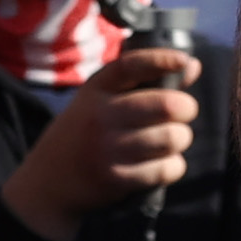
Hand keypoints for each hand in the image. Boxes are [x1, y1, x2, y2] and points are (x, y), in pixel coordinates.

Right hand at [0, 42, 202, 239]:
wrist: (49, 180)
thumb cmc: (83, 132)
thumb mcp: (100, 99)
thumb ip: (144, 82)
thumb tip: (191, 66)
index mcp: (96, 89)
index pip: (131, 65)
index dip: (162, 60)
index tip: (184, 61)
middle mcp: (101, 116)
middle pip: (165, 105)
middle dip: (186, 108)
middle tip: (183, 112)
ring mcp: (107, 149)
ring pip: (171, 138)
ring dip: (181, 138)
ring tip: (173, 138)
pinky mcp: (116, 179)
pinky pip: (164, 169)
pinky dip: (173, 166)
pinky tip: (165, 162)